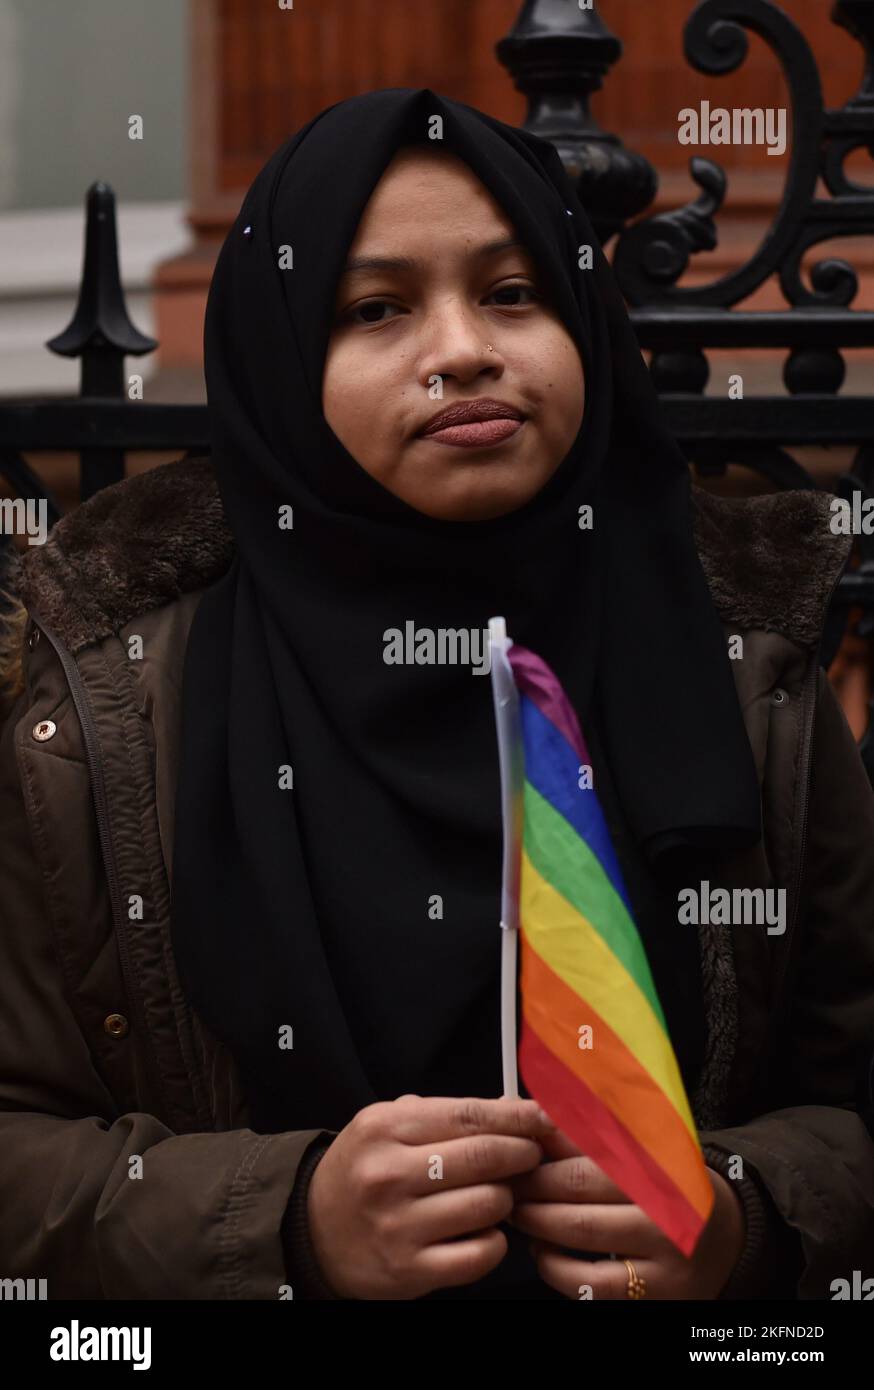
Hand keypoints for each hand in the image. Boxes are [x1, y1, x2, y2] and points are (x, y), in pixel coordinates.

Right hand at [306, 1094, 556, 1299]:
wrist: (310, 1229)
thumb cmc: (363, 1170)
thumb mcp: (388, 1126)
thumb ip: (445, 1115)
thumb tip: (512, 1109)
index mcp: (385, 1129)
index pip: (470, 1115)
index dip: (517, 1116)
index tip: (545, 1118)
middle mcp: (389, 1175)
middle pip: (485, 1157)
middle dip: (522, 1155)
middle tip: (531, 1156)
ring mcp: (398, 1225)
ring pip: (488, 1205)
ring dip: (506, 1199)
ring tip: (497, 1195)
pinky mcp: (408, 1270)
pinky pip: (479, 1254)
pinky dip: (494, 1242)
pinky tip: (482, 1232)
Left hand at [507, 1127, 745, 1299]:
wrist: (727, 1238)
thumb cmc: (672, 1187)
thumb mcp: (644, 1151)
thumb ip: (591, 1137)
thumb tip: (535, 1122)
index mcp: (661, 1153)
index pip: (589, 1141)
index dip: (546, 1145)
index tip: (518, 1145)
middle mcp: (667, 1197)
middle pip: (580, 1183)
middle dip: (534, 1182)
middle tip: (510, 1180)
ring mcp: (666, 1248)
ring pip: (582, 1230)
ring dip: (538, 1221)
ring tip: (520, 1213)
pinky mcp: (658, 1291)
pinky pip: (592, 1284)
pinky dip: (556, 1268)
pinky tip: (544, 1253)